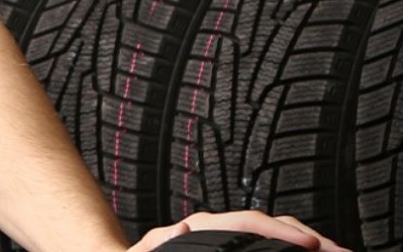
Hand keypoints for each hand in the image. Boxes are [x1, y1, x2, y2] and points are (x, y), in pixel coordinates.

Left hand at [128, 211, 350, 251]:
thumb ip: (162, 242)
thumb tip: (181, 228)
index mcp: (201, 226)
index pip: (249, 222)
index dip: (281, 232)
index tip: (309, 244)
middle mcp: (218, 225)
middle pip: (272, 224)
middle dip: (309, 236)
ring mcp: (229, 235)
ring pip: (276, 233)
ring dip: (309, 244)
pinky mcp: (235, 248)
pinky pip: (271, 245)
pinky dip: (294, 250)